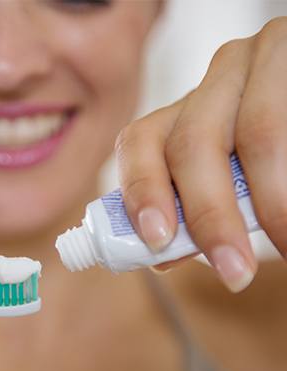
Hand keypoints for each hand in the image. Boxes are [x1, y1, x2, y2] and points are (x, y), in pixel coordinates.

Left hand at [115, 17, 286, 292]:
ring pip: (254, 133)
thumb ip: (198, 206)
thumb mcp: (235, 175)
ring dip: (272, 203)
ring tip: (286, 245)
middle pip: (191, 142)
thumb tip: (161, 254)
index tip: (157, 241)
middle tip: (234, 271)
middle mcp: (218, 74)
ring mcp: (263, 57)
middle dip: (210, 215)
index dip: (142, 190)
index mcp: (188, 106)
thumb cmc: (274, 159)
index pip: (141, 140)